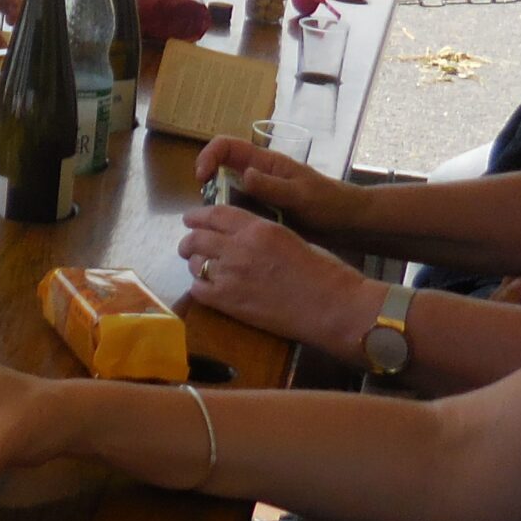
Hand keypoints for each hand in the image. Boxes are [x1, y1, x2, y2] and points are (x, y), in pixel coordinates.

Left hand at [177, 206, 377, 353]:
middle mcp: (238, 247)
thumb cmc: (324, 271)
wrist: (333, 305)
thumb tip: (242, 238)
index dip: (197, 216)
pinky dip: (199, 287)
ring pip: (196, 263)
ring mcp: (231, 274)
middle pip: (197, 238)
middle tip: (188, 246)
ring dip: (196, 264)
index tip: (190, 219)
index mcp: (257, 227)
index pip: (215, 214)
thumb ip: (261, 234)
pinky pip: (199, 290)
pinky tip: (207, 289)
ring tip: (200, 268)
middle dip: (189, 241)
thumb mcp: (289, 237)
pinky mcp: (229, 302)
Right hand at [191, 137, 354, 238]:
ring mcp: (259, 196)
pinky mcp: (262, 215)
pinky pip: (238, 215)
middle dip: (209, 189)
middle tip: (209, 212)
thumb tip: (244, 174)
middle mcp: (257, 176)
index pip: (226, 146)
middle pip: (220, 172)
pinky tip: (233, 239)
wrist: (349, 226)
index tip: (202, 179)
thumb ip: (273, 186)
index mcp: (265, 162)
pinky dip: (230, 224)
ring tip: (219, 229)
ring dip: (218, 209)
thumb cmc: (330, 203)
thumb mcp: (302, 195)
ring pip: (226, 196)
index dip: (208, 156)